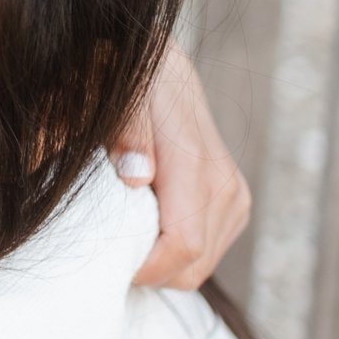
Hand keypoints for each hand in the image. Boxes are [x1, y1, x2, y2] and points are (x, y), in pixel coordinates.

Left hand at [112, 43, 251, 289]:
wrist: (161, 67)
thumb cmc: (128, 80)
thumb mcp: (118, 93)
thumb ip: (126, 131)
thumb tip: (136, 176)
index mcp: (195, 163)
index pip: (183, 245)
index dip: (144, 268)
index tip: (104, 262)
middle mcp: (224, 184)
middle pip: (192, 266)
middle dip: (147, 271)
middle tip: (104, 252)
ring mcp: (233, 194)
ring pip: (200, 265)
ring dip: (160, 262)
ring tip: (122, 234)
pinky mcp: (234, 200)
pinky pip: (206, 250)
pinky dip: (174, 251)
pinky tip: (145, 226)